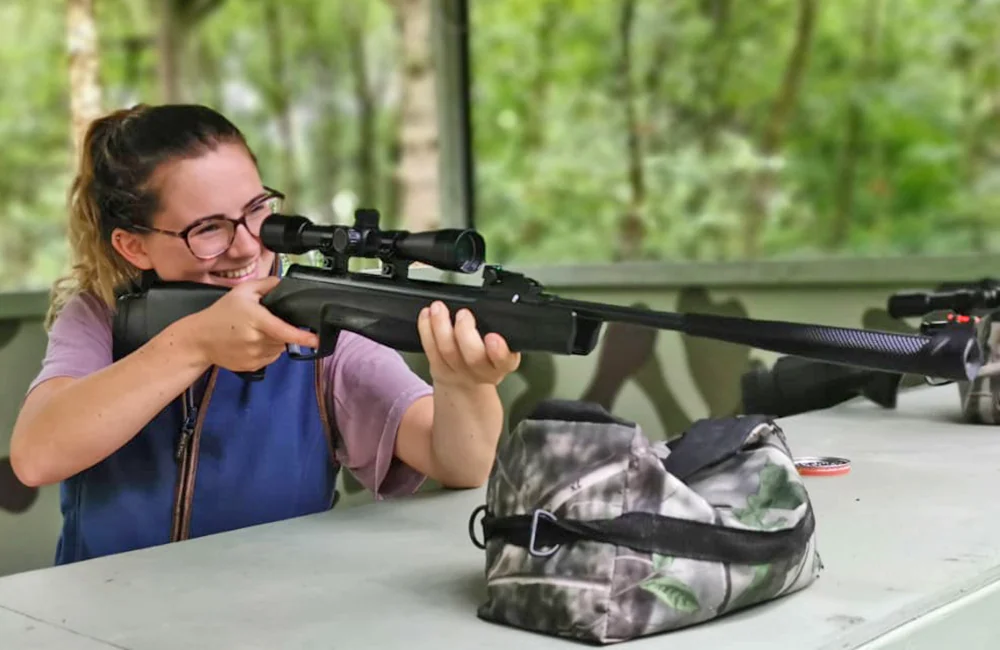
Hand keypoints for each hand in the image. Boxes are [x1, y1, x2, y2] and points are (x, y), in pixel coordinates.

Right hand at [185, 277, 319, 371]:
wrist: (199, 339)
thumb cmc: (221, 314)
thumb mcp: (242, 291)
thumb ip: (267, 285)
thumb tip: (285, 284)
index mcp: (256, 321)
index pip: (284, 331)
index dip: (303, 336)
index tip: (316, 339)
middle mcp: (256, 341)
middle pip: (284, 338)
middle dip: (282, 330)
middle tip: (265, 322)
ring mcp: (254, 356)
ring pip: (279, 349)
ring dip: (275, 341)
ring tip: (255, 332)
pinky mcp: (252, 367)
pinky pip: (270, 358)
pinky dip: (267, 350)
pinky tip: (252, 342)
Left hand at [417, 301, 520, 387]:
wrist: (468, 384)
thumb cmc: (486, 360)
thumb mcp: (504, 348)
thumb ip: (502, 332)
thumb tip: (490, 307)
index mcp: (501, 364)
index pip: (505, 361)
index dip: (498, 351)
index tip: (492, 337)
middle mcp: (481, 371)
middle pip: (473, 357)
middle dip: (465, 332)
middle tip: (464, 314)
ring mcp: (459, 372)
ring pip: (448, 351)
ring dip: (441, 326)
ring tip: (439, 308)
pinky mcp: (439, 369)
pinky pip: (430, 349)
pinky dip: (426, 329)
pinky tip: (426, 315)